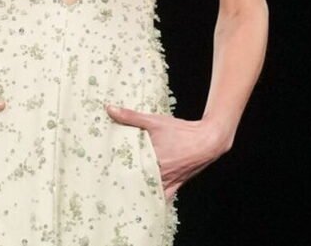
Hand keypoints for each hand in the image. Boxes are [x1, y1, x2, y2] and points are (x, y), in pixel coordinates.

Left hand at [105, 103, 227, 199]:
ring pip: (149, 193)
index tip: (103, 174)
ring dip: (139, 192)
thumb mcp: (154, 121)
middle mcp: (159, 175)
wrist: (208, 140)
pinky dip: (155, 199)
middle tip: (110, 184)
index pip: (126, 172)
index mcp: (150, 161)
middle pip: (136, 184)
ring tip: (124, 194)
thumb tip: (109, 109)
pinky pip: (164, 197)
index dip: (114, 174)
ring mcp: (168, 181)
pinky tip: (147, 201)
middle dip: (124, 184)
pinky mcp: (177, 184)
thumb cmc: (181, 131)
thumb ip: (130, 116)